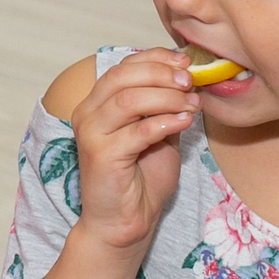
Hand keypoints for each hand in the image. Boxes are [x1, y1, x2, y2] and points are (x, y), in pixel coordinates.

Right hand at [71, 48, 196, 254]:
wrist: (125, 220)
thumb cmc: (141, 178)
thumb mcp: (158, 133)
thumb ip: (165, 106)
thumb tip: (189, 78)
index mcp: (97, 103)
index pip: (122, 66)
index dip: (154, 58)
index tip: (185, 62)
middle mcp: (87, 114)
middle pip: (122, 76)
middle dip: (161, 74)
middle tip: (190, 81)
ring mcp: (91, 134)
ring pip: (129, 100)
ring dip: (167, 97)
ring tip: (192, 104)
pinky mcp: (101, 155)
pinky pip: (138, 131)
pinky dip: (165, 122)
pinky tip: (185, 121)